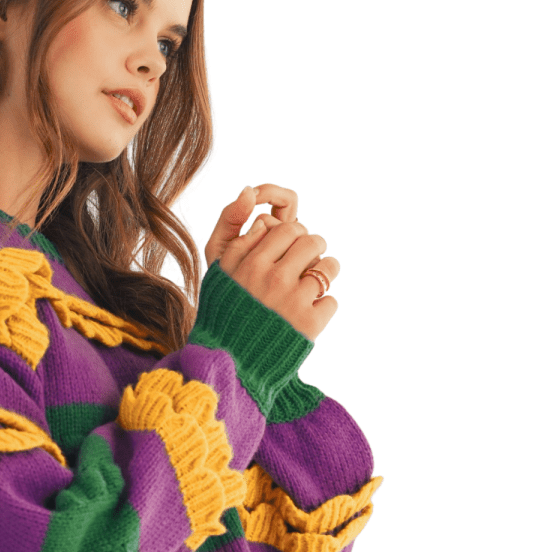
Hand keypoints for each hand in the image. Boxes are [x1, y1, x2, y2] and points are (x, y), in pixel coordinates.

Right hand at [203, 184, 338, 341]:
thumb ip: (233, 231)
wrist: (231, 363)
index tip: (287, 252)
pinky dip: (323, 308)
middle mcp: (270, 276)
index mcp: (249, 261)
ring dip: (325, 274)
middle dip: (314, 250)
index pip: (287, 227)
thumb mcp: (219, 271)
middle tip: (306, 265)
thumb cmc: (227, 311)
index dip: (293, 237)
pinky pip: (332, 300)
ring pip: (329, 267)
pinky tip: (306, 318)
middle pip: (312, 241)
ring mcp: (291, 299)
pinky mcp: (309, 323)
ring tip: (310, 289)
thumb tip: (248, 189)